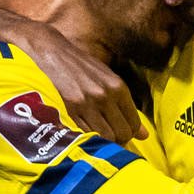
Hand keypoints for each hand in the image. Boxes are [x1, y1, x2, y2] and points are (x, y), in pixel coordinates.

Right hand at [7, 19, 144, 142]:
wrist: (48, 51)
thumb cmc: (78, 66)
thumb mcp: (106, 80)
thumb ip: (125, 107)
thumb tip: (144, 135)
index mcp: (117, 87)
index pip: (133, 125)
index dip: (129, 135)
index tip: (120, 135)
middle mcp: (104, 96)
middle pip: (121, 134)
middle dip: (116, 141)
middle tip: (107, 139)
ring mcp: (85, 103)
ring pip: (103, 138)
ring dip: (100, 142)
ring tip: (93, 137)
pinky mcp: (67, 109)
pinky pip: (84, 135)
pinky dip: (85, 139)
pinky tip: (80, 133)